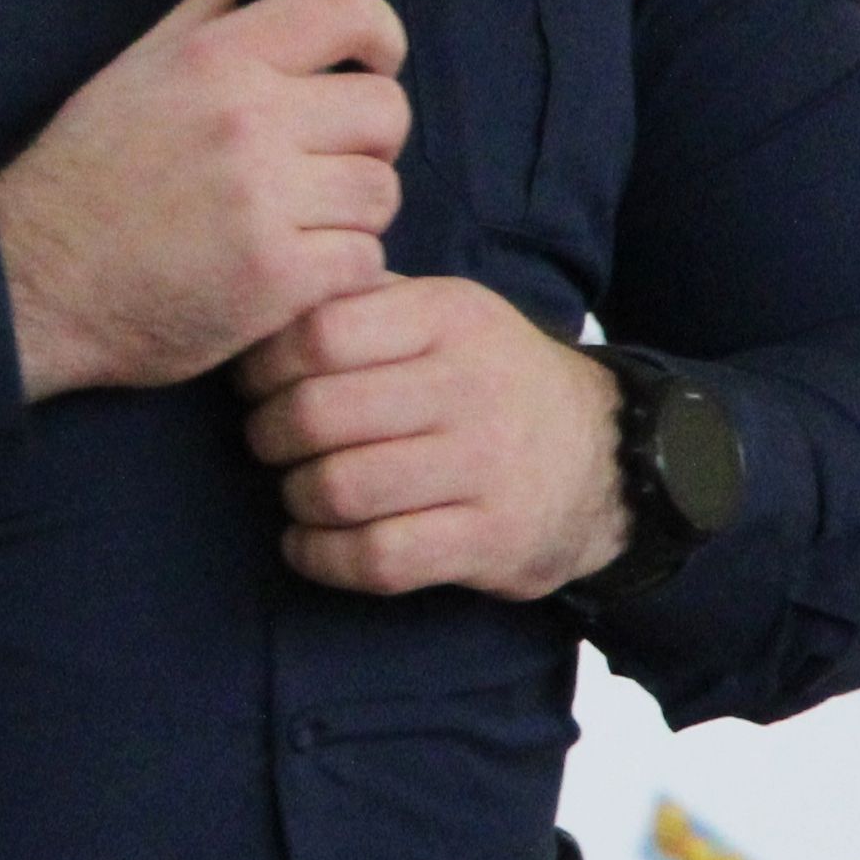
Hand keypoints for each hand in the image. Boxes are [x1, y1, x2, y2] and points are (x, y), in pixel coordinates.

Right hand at [0, 0, 408, 400]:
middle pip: (385, 110)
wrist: (35, 281)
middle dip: (368, 139)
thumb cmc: (85, 176)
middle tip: (329, 163)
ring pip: (381, 191)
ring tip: (305, 223)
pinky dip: (340, 269)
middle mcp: (247, 120)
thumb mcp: (133, 68)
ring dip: (353, 211)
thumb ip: (206, 15)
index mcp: (216, 58)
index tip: (374, 65)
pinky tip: (296, 271)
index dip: (382, 36)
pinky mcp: (276, 277)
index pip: (348, 9)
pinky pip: (365, 258)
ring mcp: (265, 202)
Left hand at [238, 279, 628, 601]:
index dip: (264, 365)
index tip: (254, 386)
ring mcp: (484, 467)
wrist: (605, 459)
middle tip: (269, 443)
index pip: (320, 333)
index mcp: (448, 317)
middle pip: (318, 414)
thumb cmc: (490, 381)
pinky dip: (321, 557)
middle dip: (268, 436)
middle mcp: (469, 386)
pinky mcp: (490, 539)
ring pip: (340, 489)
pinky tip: (311, 544)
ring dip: (295, 498)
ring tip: (298, 492)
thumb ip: (365, 301)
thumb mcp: (447, 314)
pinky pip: (378, 558)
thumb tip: (263, 303)